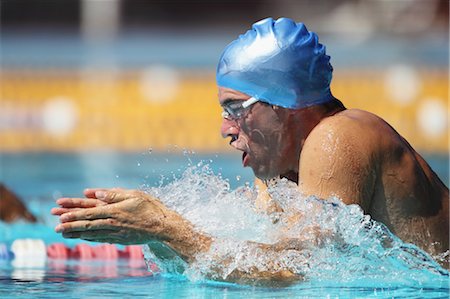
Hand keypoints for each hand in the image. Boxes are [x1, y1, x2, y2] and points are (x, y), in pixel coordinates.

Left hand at [52, 188, 187, 244]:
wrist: (162, 226)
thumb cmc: (150, 207)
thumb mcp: (134, 194)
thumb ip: (114, 193)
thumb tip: (95, 191)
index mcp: (114, 210)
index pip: (90, 212)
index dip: (74, 213)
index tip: (60, 215)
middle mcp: (112, 222)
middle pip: (87, 224)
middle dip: (70, 225)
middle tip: (56, 227)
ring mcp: (115, 232)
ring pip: (92, 233)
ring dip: (76, 233)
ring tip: (63, 234)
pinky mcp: (119, 239)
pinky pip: (101, 239)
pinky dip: (89, 238)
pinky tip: (82, 237)